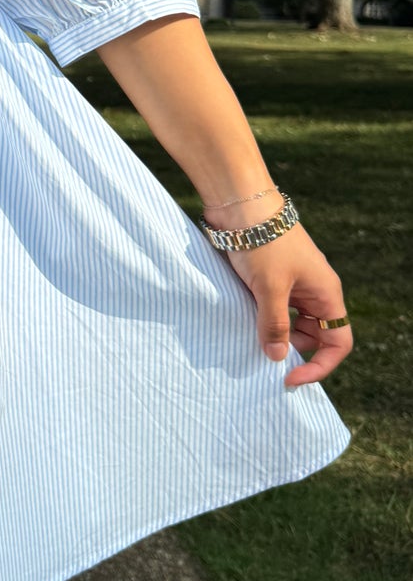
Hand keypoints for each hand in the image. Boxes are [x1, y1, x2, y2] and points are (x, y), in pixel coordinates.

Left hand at [222, 223, 352, 388]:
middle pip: (314, 335)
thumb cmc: (262, 243)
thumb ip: (274, 324)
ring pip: (292, 322)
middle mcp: (315, 290)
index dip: (319, 365)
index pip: (338, 342)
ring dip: (275, 333)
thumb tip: (277, 357)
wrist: (241, 204)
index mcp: (326, 293)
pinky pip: (274, 308)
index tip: (288, 376)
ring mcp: (293, 283)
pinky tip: (244, 320)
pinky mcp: (272, 277)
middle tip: (263, 356)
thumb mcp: (270, 288)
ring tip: (251, 337)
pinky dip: (262, 318)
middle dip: (293, 349)